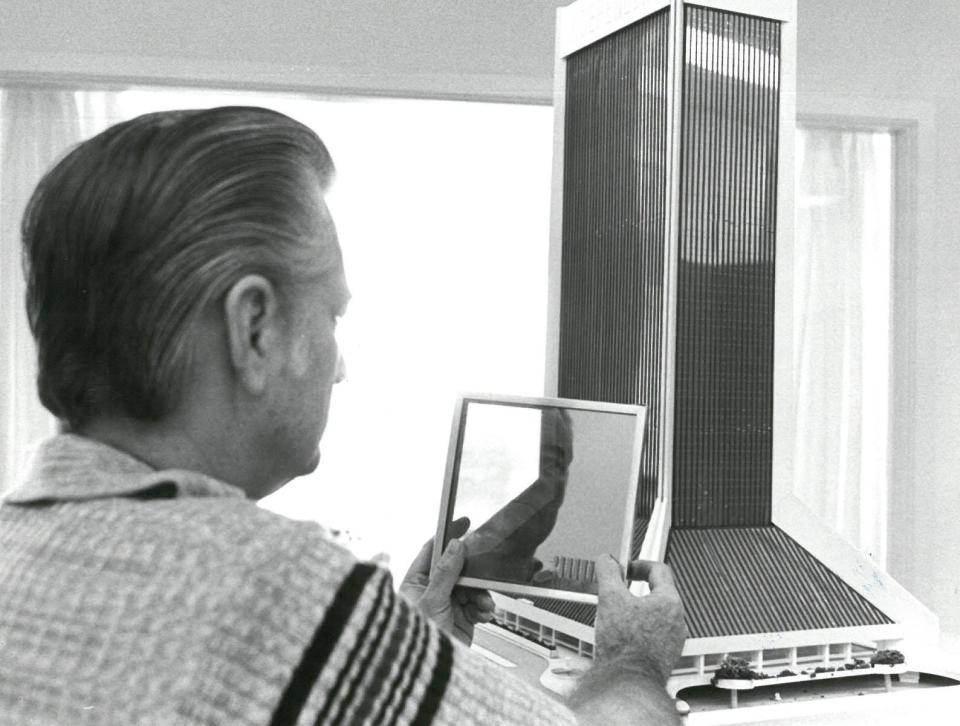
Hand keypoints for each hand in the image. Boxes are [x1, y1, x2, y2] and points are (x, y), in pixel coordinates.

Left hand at [399, 517, 495, 644]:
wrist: (427, 678)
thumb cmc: (414, 642)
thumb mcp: (431, 603)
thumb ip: (445, 573)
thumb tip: (455, 545)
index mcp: (416, 582)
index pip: (432, 551)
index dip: (448, 535)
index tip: (464, 522)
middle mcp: (431, 592)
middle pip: (457, 569)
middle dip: (473, 573)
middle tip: (483, 571)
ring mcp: (447, 605)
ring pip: (471, 587)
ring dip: (480, 594)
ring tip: (482, 605)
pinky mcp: (461, 620)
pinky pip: (477, 605)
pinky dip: (483, 608)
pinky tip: (483, 614)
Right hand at [593, 557, 686, 683]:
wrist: (627, 683)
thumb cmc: (625, 646)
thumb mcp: (610, 598)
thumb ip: (609, 573)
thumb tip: (607, 560)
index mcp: (669, 602)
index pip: (660, 570)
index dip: (639, 565)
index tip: (626, 569)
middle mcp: (676, 620)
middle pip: (658, 593)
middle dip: (636, 590)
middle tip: (618, 593)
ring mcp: (673, 640)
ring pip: (656, 616)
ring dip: (637, 612)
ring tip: (617, 618)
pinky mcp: (666, 656)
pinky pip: (654, 635)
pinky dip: (640, 631)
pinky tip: (623, 637)